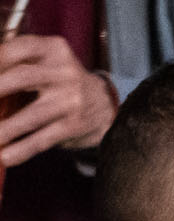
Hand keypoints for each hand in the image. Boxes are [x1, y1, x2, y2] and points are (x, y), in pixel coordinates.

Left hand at [0, 35, 116, 165]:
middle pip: (23, 77)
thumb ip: (16, 62)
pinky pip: (45, 139)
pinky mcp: (75, 125)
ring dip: (7, 128)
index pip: (17, 50)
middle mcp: (65, 72)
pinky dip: (23, 149)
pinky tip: (7, 157)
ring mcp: (72, 100)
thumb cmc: (58, 79)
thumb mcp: (45, 60)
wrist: (103, 103)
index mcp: (53, 49)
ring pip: (33, 114)